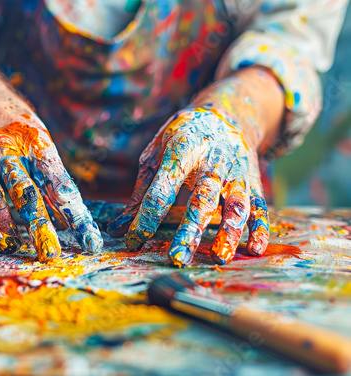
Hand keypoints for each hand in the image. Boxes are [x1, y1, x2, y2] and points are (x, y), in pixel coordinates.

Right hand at [0, 113, 103, 260]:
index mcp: (37, 143)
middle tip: (50, 253)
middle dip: (39, 225)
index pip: (61, 184)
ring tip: (12, 244)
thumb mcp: (41, 143)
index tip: (90, 242)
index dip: (77, 215)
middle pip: (25, 190)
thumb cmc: (18, 128)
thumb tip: (68, 221)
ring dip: (1, 222)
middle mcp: (8, 148)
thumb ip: (51, 179)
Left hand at [107, 107, 269, 266]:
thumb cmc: (182, 139)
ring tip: (219, 257)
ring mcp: (236, 172)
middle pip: (201, 198)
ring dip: (228, 231)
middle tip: (177, 258)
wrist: (225, 114)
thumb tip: (117, 229)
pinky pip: (260, 207)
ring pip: (235, 203)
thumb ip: (141, 192)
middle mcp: (212, 162)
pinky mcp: (253, 182)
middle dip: (189, 229)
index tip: (133, 241)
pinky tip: (254, 249)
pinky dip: (260, 228)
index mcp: (181, 152)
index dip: (147, 217)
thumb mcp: (156, 155)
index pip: (161, 189)